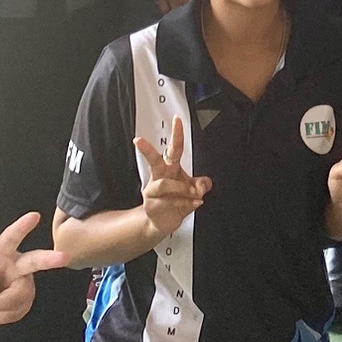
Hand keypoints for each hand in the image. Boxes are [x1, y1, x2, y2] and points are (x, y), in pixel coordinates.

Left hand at [0, 211, 69, 327]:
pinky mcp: (24, 300)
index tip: (34, 216)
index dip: (22, 227)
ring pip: (21, 297)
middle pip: (34, 262)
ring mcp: (22, 283)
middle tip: (64, 258)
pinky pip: (17, 312)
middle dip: (49, 259)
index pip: (10, 238)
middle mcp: (16, 265)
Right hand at [132, 118, 210, 242]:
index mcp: (170, 168)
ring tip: (193, 195)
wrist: (164, 222)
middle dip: (147, 150)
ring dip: (183, 189)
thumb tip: (202, 185)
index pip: (174, 148)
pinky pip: (170, 202)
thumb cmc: (177, 199)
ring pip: (166, 184)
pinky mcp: (151, 205)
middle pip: (153, 160)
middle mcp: (160, 177)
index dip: (176, 134)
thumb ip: (202, 184)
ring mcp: (153, 192)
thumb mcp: (194, 189)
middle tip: (138, 141)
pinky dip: (185, 204)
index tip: (176, 120)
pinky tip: (191, 205)